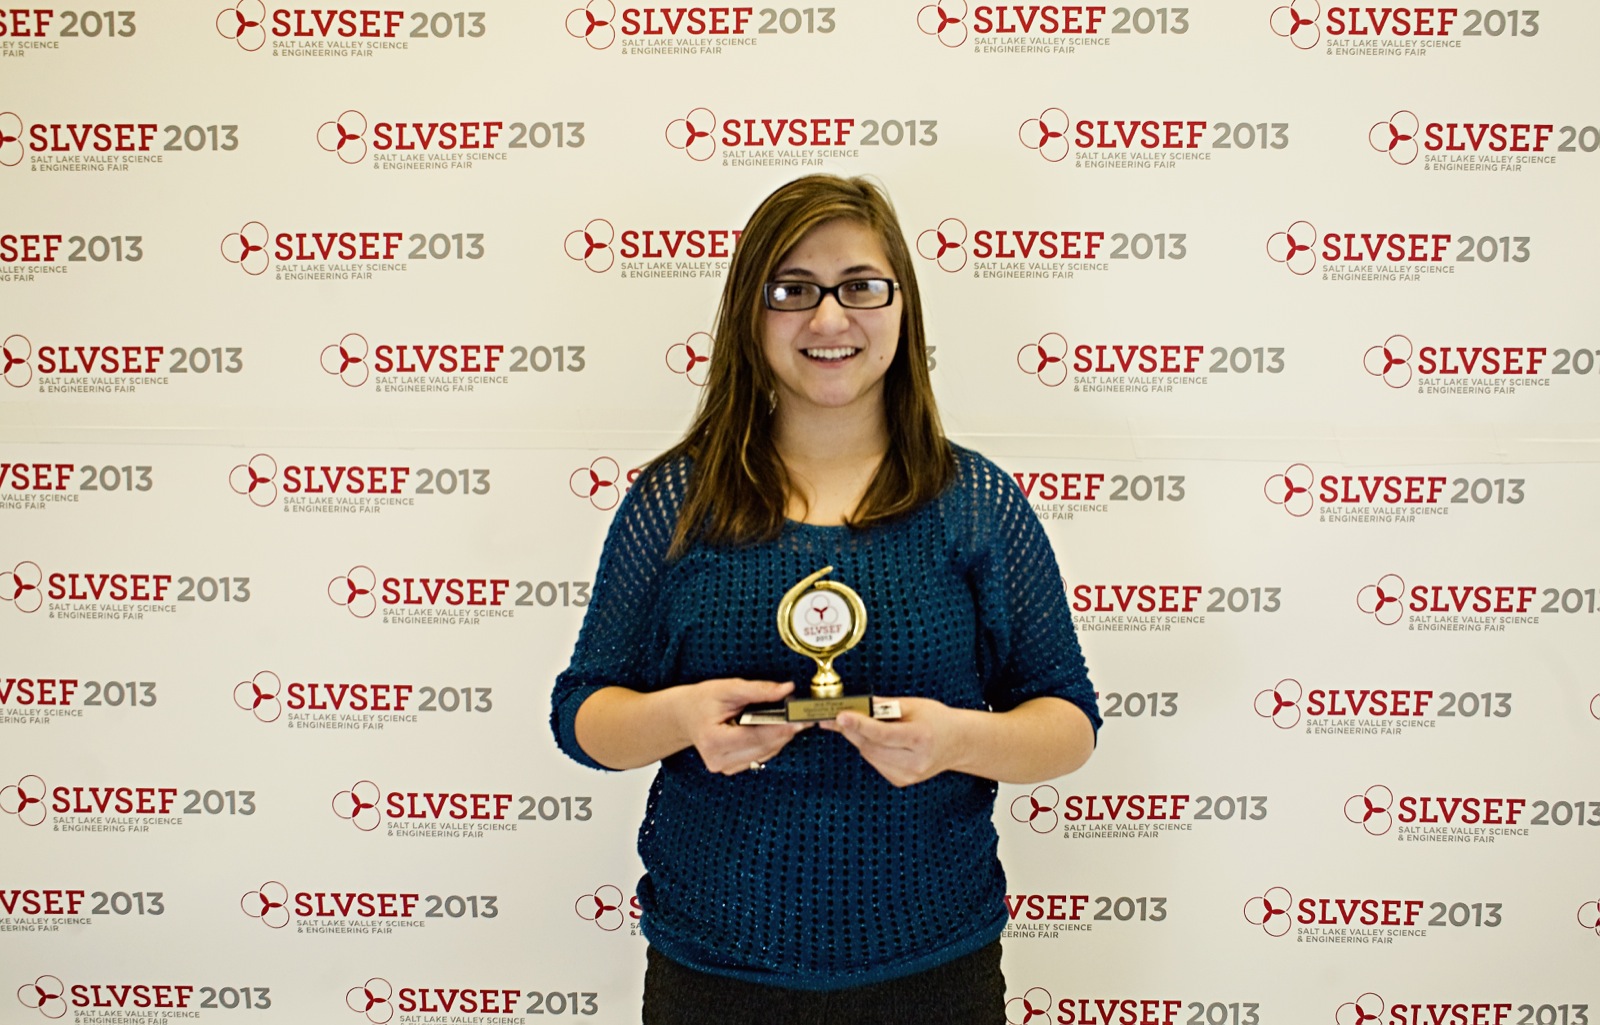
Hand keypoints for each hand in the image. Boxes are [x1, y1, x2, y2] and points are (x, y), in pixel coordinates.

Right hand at [674, 678, 809, 774]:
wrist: (685, 715)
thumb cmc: (702, 701)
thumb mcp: (727, 688)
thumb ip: (758, 690)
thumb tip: (787, 689)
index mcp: (714, 741)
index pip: (755, 736)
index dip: (780, 728)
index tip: (800, 719)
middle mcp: (719, 760)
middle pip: (764, 747)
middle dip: (785, 731)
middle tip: (802, 715)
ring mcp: (725, 767)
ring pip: (766, 753)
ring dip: (780, 737)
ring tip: (790, 719)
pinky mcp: (732, 769)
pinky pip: (760, 756)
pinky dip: (771, 742)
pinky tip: (775, 728)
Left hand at [821, 697, 968, 787]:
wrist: (958, 743)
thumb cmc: (937, 720)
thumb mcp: (914, 705)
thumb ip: (884, 705)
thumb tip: (856, 705)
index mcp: (921, 738)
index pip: (883, 734)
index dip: (859, 725)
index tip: (840, 716)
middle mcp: (915, 761)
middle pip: (871, 746)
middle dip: (853, 730)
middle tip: (840, 716)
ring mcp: (909, 775)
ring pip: (869, 756)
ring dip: (860, 739)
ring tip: (861, 725)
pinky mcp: (902, 781)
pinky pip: (875, 763)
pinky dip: (870, 750)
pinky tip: (878, 740)